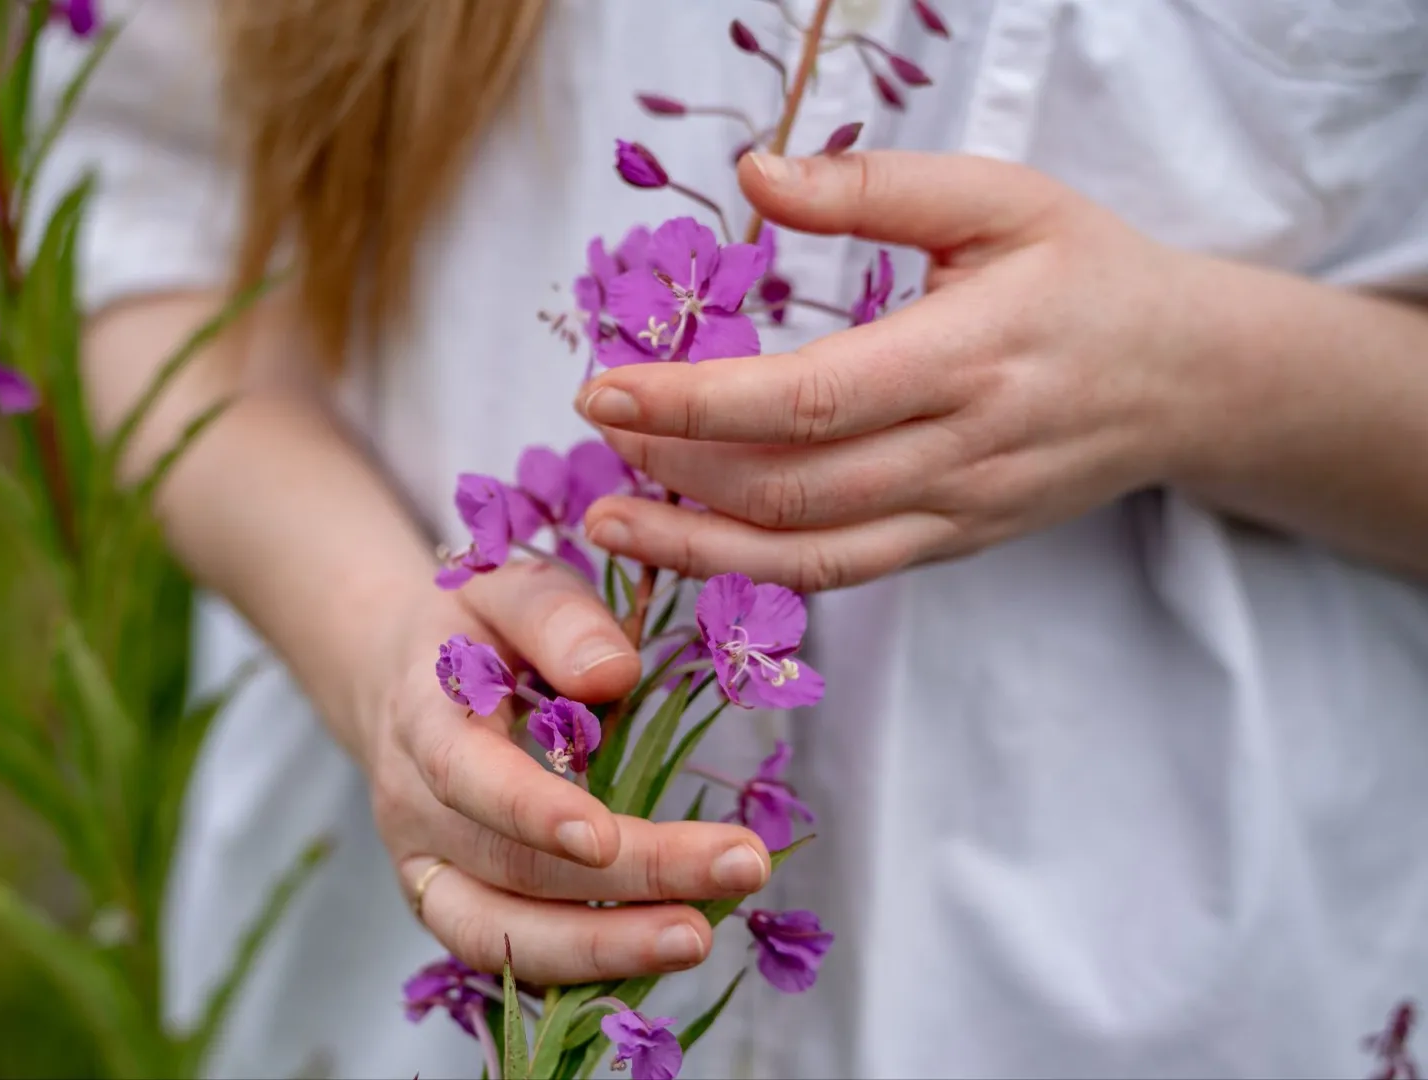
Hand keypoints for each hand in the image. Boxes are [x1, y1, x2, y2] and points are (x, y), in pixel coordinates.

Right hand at [363, 561, 773, 983]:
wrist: (395, 679)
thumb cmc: (473, 629)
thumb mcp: (508, 588)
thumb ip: (559, 619)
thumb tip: (616, 674)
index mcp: (423, 718)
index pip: (466, 778)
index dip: (529, 812)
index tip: (605, 837)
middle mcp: (413, 808)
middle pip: (509, 868)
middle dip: (624, 881)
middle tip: (739, 868)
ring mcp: (426, 869)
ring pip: (498, 935)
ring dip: (601, 948)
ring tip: (697, 936)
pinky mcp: (453, 907)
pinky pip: (511, 955)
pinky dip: (584, 964)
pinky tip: (659, 949)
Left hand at [576, 150, 1208, 590]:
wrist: (1190, 379)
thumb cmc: (1086, 273)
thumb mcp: (1001, 198)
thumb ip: (874, 190)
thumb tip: (751, 174)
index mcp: (972, 356)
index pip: (809, 400)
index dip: (697, 404)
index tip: (607, 386)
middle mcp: (963, 452)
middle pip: (793, 486)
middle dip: (676, 466)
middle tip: (597, 426)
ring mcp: (958, 513)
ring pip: (808, 553)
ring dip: (696, 542)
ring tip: (609, 514)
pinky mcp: (952, 545)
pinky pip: (841, 573)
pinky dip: (752, 568)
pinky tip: (686, 543)